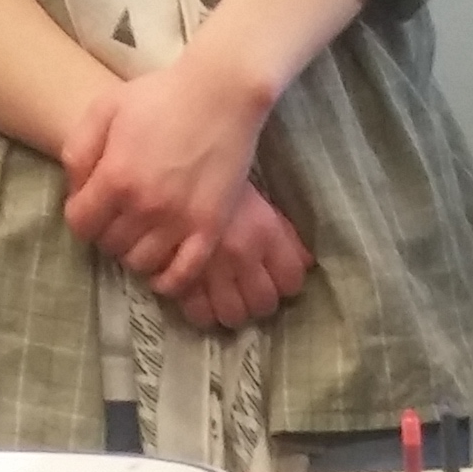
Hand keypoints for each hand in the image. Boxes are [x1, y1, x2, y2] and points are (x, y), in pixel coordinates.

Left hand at [60, 63, 269, 303]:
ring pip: (141, 263)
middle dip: (108, 233)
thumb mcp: (106, 108)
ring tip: (141, 237)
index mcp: (115, 177)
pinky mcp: (209, 230)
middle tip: (119, 218)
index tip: (91, 208)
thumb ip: (79, 149)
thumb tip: (74, 191)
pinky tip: (162, 269)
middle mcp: (144, 207)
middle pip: (110, 245)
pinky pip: (182, 275)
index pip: (80, 224)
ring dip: (135, 254)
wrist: (221, 94)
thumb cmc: (160, 96)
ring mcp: (179, 222)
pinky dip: (167, 280)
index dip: (81, 217)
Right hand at [156, 183, 312, 332]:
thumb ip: (282, 231)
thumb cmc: (213, 171)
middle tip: (247, 289)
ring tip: (222, 297)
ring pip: (233, 315)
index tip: (275, 277)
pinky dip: (200, 311)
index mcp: (263, 231)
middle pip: (263, 303)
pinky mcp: (178, 275)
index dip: (285, 282)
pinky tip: (197, 297)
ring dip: (231, 310)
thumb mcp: (254, 195)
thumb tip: (306, 263)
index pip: (291, 279)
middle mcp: (240, 254)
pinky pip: (197, 313)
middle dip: (258, 300)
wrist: (166, 156)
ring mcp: (210, 268)